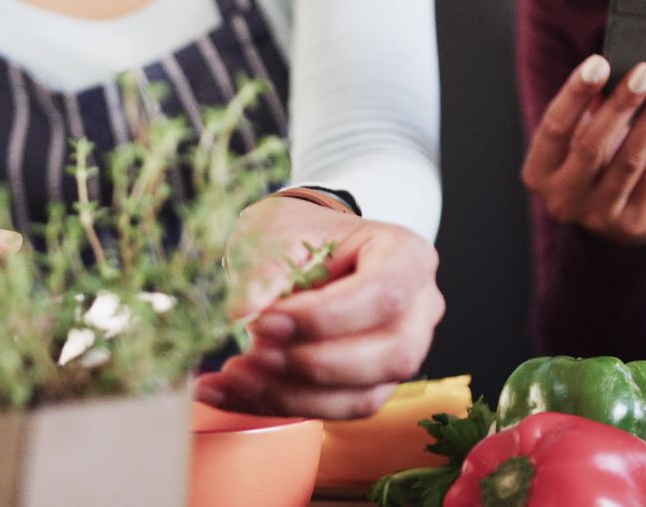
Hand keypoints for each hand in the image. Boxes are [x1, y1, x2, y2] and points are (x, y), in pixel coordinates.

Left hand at [195, 197, 443, 419]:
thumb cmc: (299, 235)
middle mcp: (418, 310)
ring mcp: (400, 354)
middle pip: (390, 354)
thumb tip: (242, 312)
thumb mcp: (278, 234)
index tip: (265, 321)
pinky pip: (333, 411)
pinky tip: (227, 391)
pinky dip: (275, 405)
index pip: (384, 293)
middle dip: (313, 363)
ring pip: (363, 396)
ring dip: (291, 394)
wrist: (298, 250)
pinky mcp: (371, 387)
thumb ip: (266, 270)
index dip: (325, 317)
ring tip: (232, 375)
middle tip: (251, 351)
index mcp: (406, 257)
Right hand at [522, 55, 645, 246]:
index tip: (599, 63)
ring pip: (629, 160)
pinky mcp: (631, 220)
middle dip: (622, 104)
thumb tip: (617, 72)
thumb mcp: (575, 142)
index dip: (575, 95)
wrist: (609, 222)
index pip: (554, 128)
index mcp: (538, 172)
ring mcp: (596, 213)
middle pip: (592, 145)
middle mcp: (561, 197)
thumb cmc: (590, 166)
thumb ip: (586, 113)